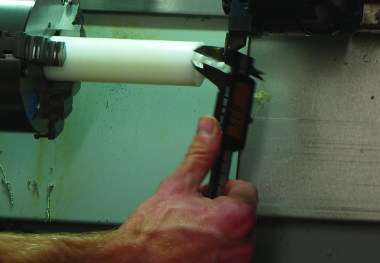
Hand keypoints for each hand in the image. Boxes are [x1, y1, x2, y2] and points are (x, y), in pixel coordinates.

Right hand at [0, 115, 258, 262]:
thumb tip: (210, 129)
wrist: (133, 262)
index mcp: (237, 216)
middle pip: (241, 215)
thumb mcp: (178, 184)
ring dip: (217, 232)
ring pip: (234, 237)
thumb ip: (201, 154)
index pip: (246, 190)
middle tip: (195, 215)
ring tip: (191, 232)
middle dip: (220, 211)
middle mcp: (242, 243)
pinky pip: (227, 256)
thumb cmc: (152, 234)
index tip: (210, 193)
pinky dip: (214, 251)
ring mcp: (234, 262)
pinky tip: (193, 247)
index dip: (224, 189)